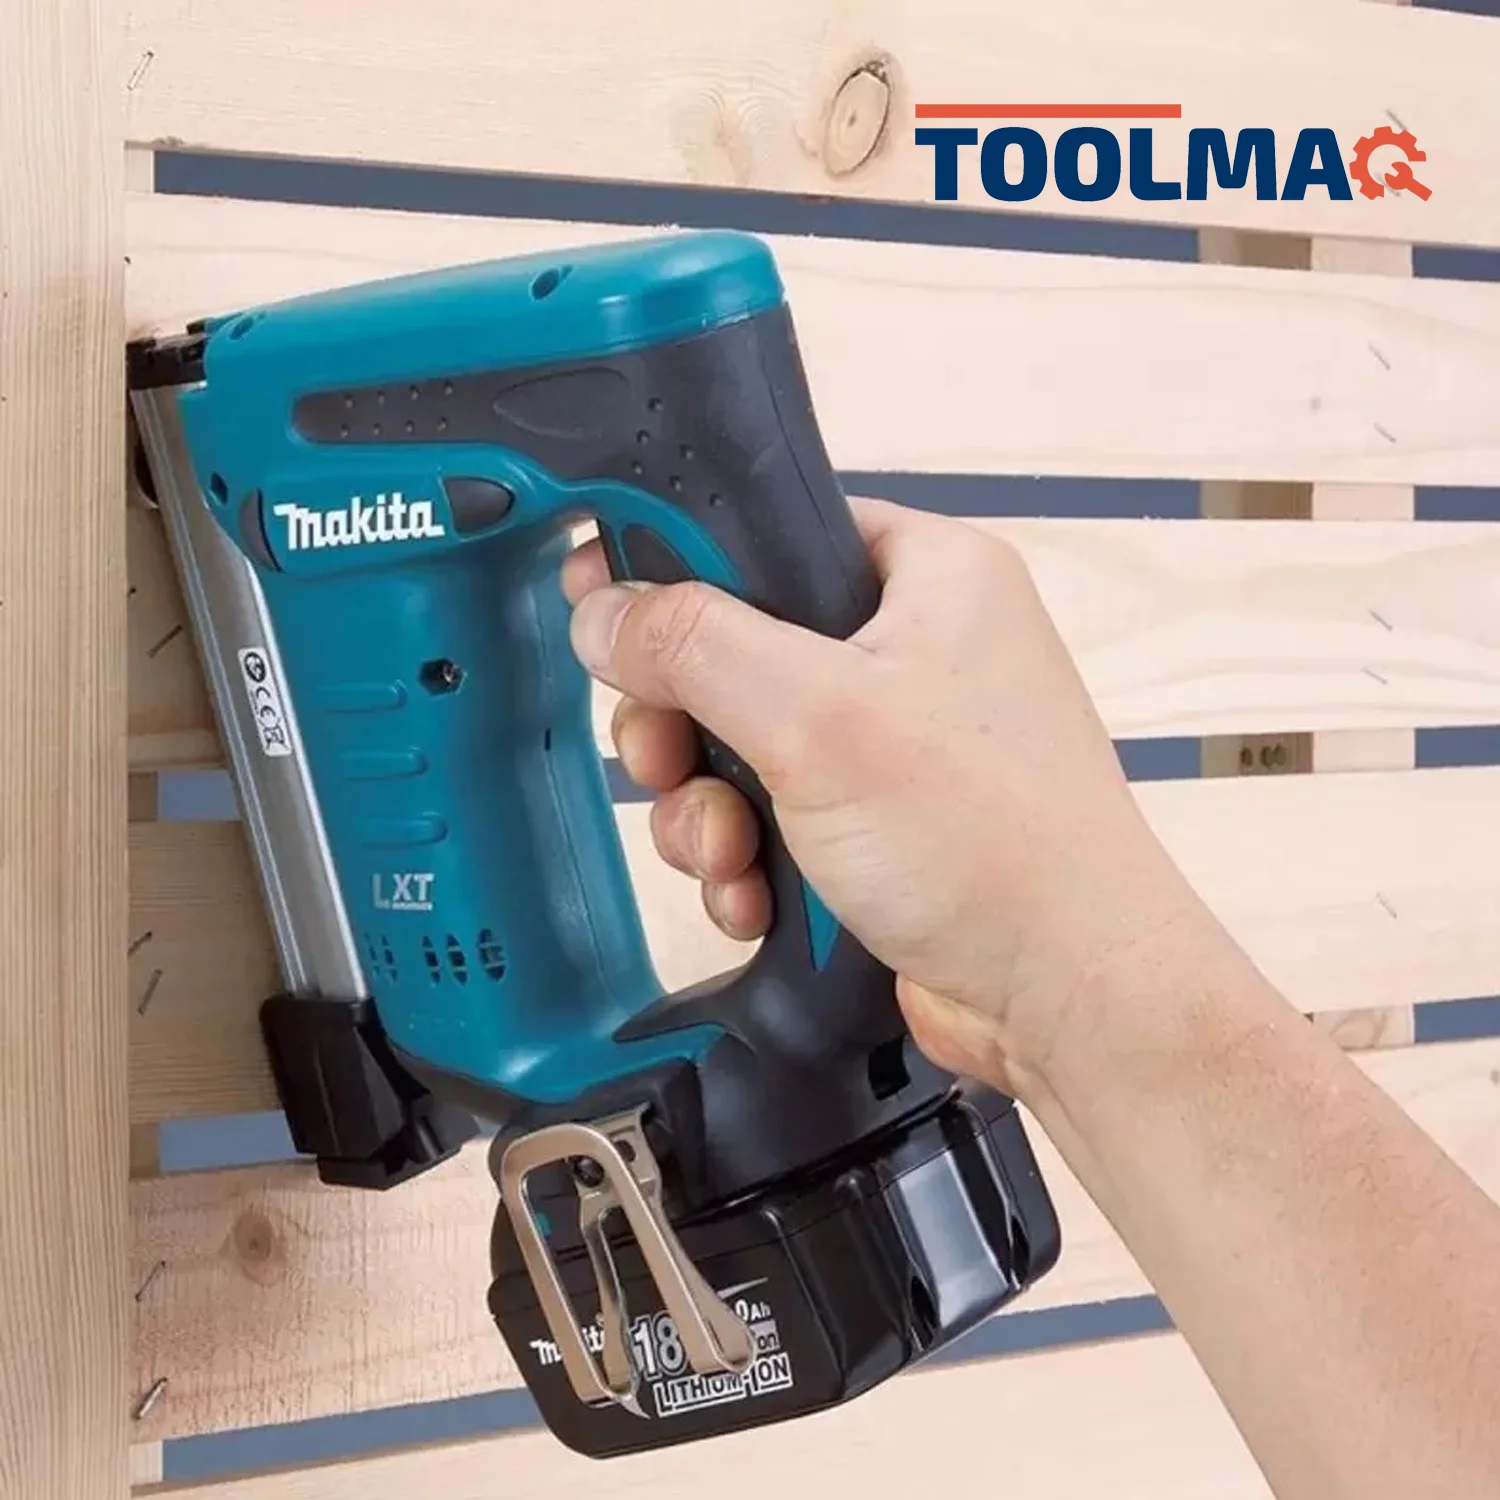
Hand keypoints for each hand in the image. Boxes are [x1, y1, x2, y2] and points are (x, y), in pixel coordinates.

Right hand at [563, 498, 1212, 1103]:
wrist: (1066, 996)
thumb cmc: (993, 844)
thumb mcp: (819, 719)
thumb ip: (696, 647)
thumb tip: (607, 613)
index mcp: (929, 576)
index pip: (773, 534)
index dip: (682, 570)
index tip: (611, 609)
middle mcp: (913, 650)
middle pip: (737, 651)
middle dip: (685, 726)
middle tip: (663, 761)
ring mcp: (893, 745)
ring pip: (742, 747)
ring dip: (709, 810)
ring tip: (729, 856)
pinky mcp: (876, 825)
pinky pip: (772, 818)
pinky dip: (748, 860)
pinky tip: (755, 901)